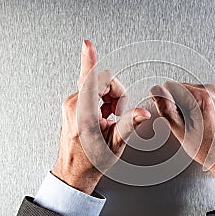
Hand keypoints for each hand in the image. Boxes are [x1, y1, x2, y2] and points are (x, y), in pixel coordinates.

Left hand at [52, 40, 149, 193]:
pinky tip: (103, 116)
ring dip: (110, 99)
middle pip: (101, 81)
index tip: (87, 44)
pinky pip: (92, 91)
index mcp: (83, 114)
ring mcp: (71, 103)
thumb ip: (129, 125)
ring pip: (98, 85)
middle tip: (117, 114)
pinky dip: (102, 101)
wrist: (74, 171)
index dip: (89, 59)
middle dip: (116, 94)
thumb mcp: (115, 144)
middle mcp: (74, 105)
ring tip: (109, 118)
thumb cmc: (91, 161)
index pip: (89, 80)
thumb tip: (143, 113)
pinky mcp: (72, 104)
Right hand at [150, 82, 214, 182]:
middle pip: (180, 87)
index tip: (170, 114)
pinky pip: (199, 94)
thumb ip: (166, 109)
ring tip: (193, 122)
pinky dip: (195, 104)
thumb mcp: (180, 130)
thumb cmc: (209, 149)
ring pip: (189, 90)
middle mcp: (213, 92)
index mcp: (203, 98)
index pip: (171, 86)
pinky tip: (200, 119)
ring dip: (186, 103)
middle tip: (184, 122)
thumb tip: (157, 92)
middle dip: (177, 102)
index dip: (165, 100)